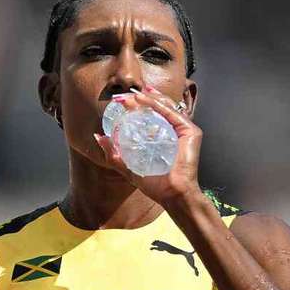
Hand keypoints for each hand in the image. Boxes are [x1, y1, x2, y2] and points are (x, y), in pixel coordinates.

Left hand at [94, 85, 202, 205]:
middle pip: (158, 108)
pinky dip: (157, 105)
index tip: (120, 102)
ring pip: (165, 107)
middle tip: (123, 97)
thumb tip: (98, 136)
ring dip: (147, 99)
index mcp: (163, 137)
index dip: (136, 106)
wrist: (171, 194)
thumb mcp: (128, 166)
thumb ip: (113, 153)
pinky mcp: (190, 132)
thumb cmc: (154, 184)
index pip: (150, 116)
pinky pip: (172, 113)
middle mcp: (174, 131)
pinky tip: (143, 100)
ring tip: (131, 95)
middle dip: (140, 99)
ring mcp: (184, 130)